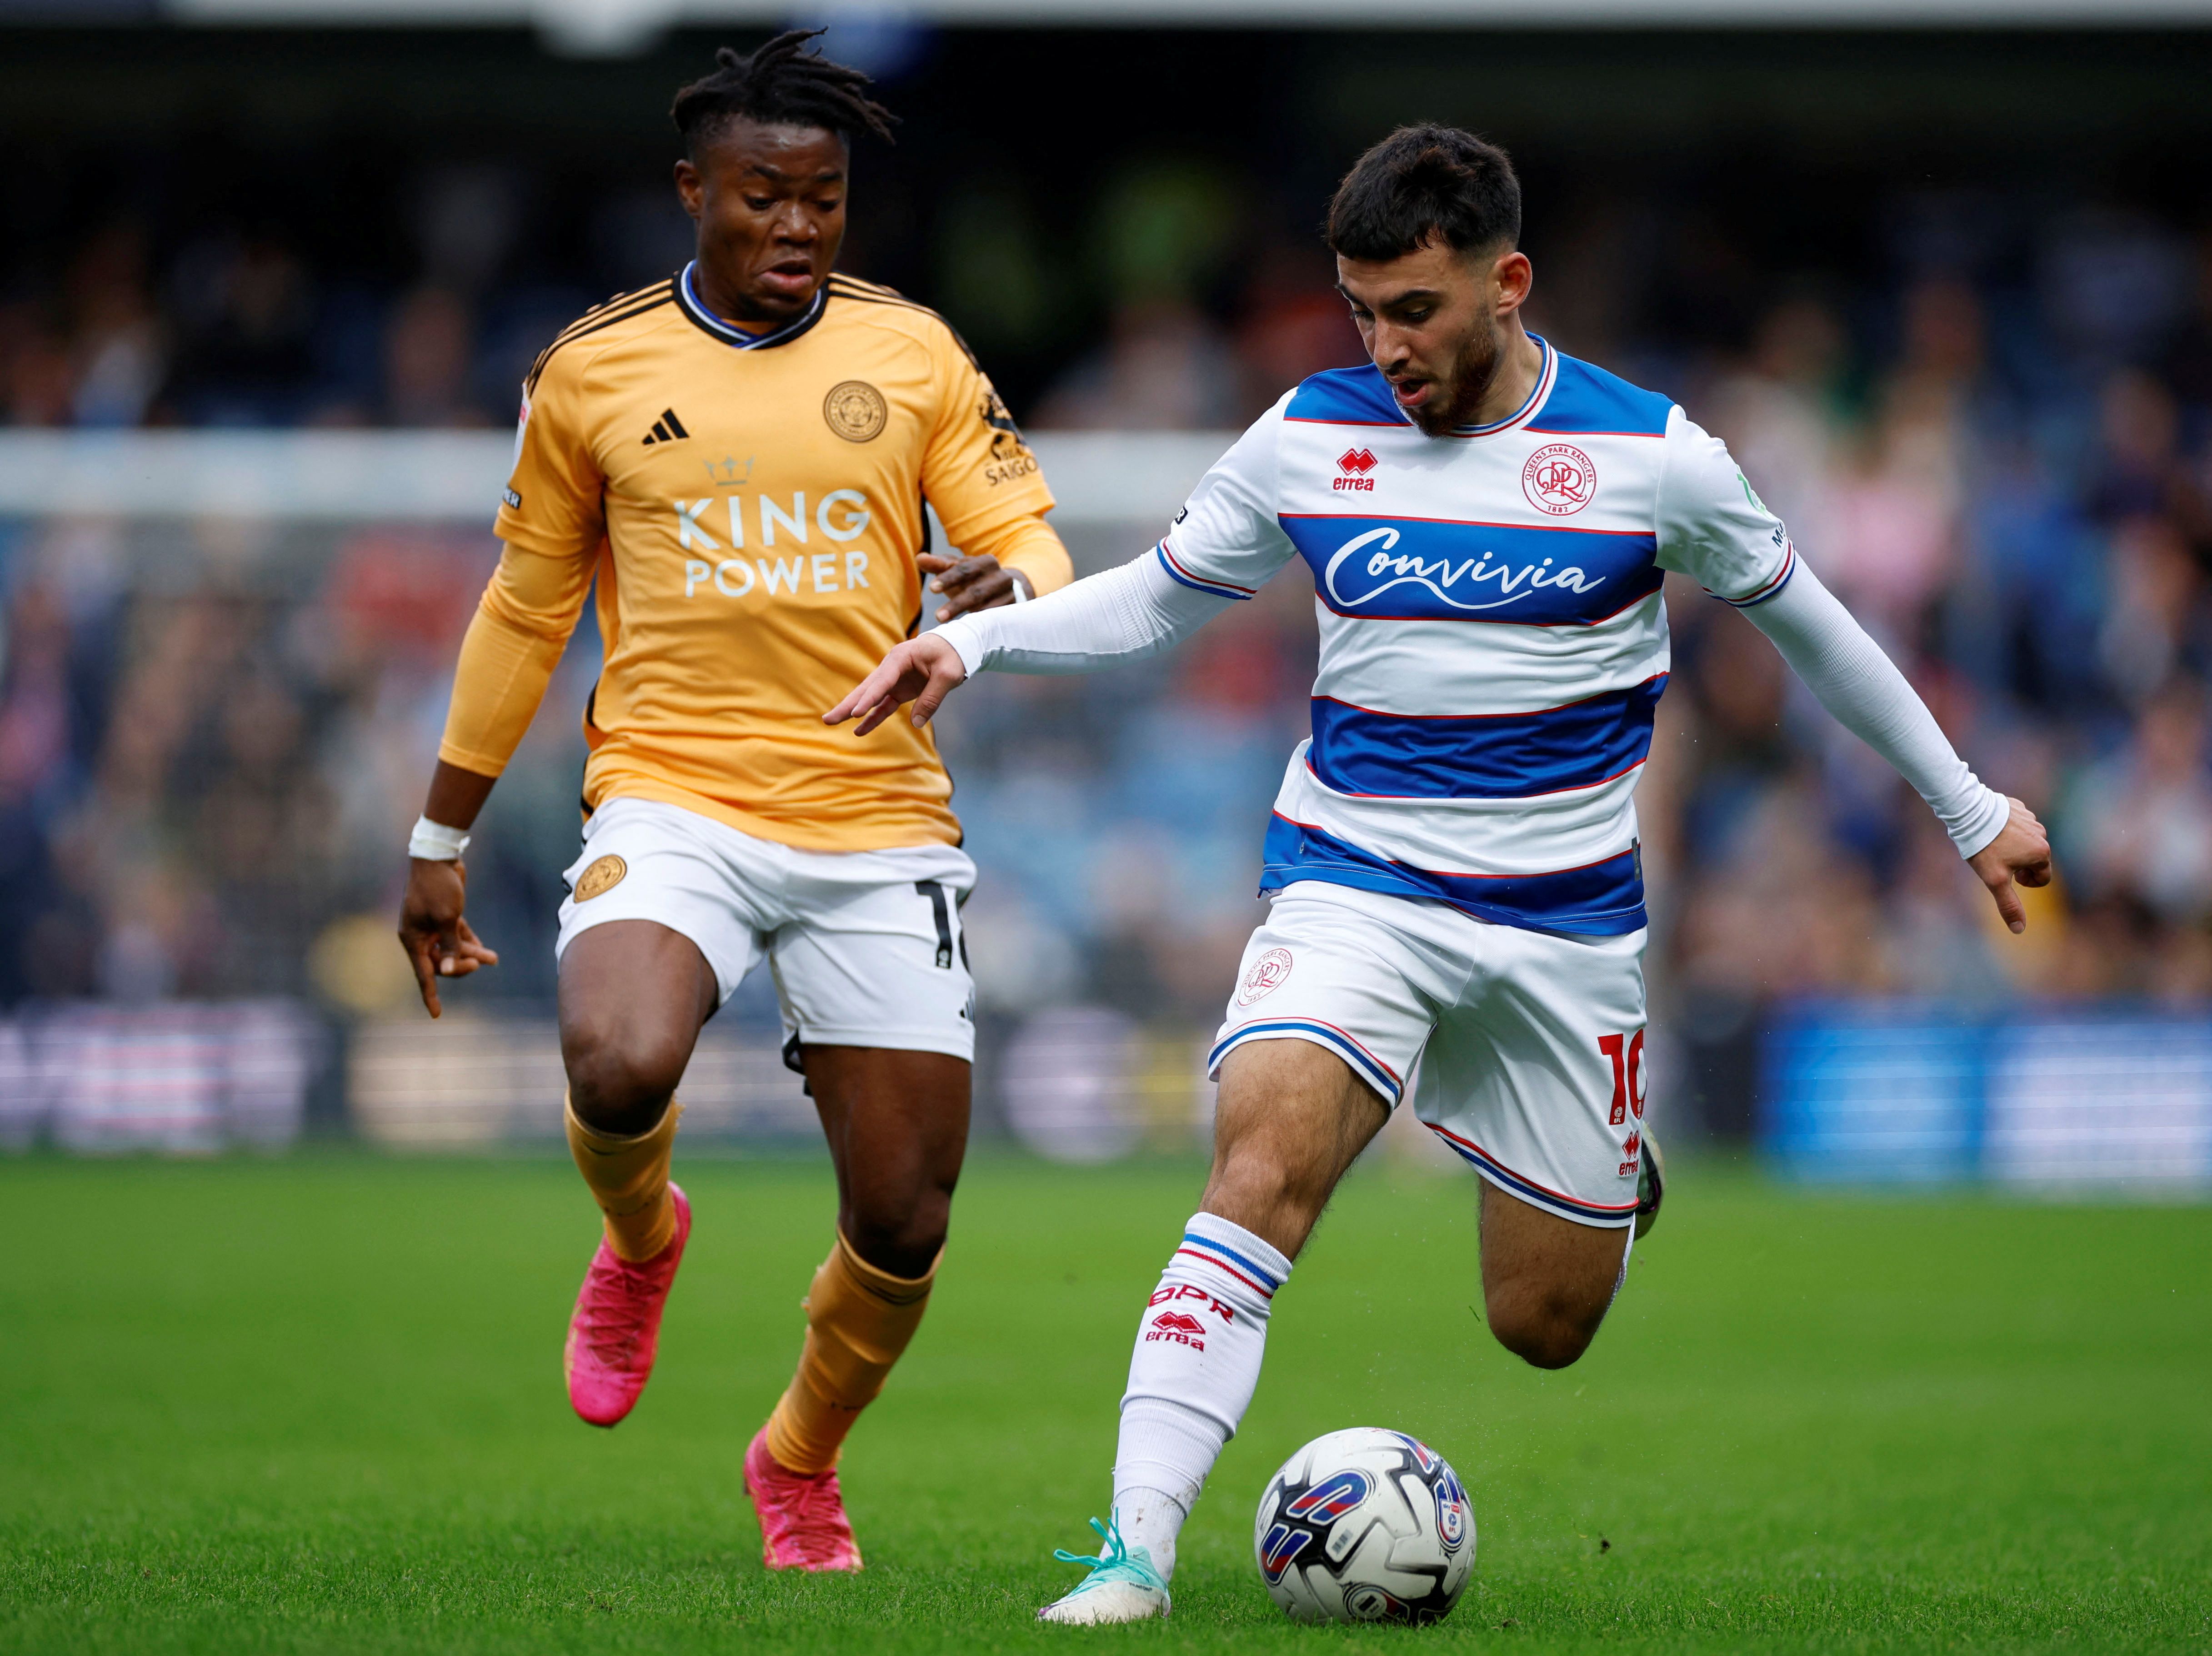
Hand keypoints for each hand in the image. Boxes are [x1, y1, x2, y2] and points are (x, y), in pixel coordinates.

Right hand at [397, 857, 500, 1017]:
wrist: (439, 857)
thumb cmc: (438, 887)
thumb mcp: (447, 918)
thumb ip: (449, 946)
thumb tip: (447, 971)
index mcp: (412, 939)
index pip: (423, 973)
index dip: (430, 995)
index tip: (436, 1015)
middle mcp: (420, 935)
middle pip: (440, 962)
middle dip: (460, 966)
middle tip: (480, 965)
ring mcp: (432, 926)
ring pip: (452, 949)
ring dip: (471, 955)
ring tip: (494, 959)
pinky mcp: (445, 917)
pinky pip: (457, 937)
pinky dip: (470, 944)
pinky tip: (486, 952)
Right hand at [824, 632, 969, 735]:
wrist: (956, 646)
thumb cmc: (952, 655)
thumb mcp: (948, 675)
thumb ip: (932, 698)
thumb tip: (916, 723)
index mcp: (900, 658)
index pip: (882, 681)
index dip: (869, 698)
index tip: (856, 713)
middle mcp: (891, 668)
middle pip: (866, 689)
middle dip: (847, 705)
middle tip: (828, 719)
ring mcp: (893, 679)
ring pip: (869, 697)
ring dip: (852, 710)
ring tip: (832, 722)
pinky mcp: (898, 690)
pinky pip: (883, 706)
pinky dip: (872, 718)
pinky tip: (860, 730)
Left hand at [918, 552, 1030, 622]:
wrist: (1005, 590)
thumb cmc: (973, 578)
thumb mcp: (957, 569)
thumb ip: (938, 565)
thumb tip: (919, 558)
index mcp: (986, 562)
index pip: (966, 569)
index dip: (949, 578)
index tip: (932, 589)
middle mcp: (1001, 577)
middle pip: (977, 591)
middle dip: (957, 604)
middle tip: (937, 616)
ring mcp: (1009, 596)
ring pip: (987, 608)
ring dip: (966, 617)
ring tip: (947, 625)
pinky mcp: (1012, 612)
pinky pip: (995, 621)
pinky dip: (980, 626)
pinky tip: (966, 632)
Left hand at [1967, 796, 2053, 934]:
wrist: (1970, 813)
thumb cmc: (1984, 848)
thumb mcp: (1995, 881)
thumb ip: (2009, 905)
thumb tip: (2019, 930)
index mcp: (2041, 853)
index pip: (2043, 878)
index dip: (2025, 882)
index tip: (2009, 876)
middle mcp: (2042, 835)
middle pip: (2035, 860)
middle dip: (2020, 866)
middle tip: (1998, 862)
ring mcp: (2032, 820)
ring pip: (2026, 843)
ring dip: (2014, 848)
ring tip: (1994, 846)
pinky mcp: (2019, 809)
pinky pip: (2018, 826)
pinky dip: (2009, 832)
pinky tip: (1993, 831)